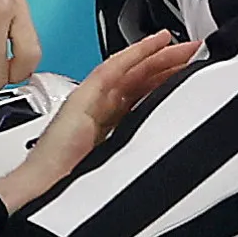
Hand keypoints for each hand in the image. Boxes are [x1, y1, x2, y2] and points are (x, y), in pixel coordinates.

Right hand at [0, 30, 198, 211]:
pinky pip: (111, 70)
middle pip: (137, 80)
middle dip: (167, 65)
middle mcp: (98, 109)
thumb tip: (173, 150)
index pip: (140, 95)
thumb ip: (139, 151)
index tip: (187, 72)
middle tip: (194, 53)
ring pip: (128, 70)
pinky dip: (133, 55)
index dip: (164, 80)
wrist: (43, 192)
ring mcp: (88, 101)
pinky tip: (154, 44)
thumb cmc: (71, 188)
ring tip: (182, 45)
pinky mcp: (82, 98)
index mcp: (107, 126)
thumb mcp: (118, 167)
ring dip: (157, 55)